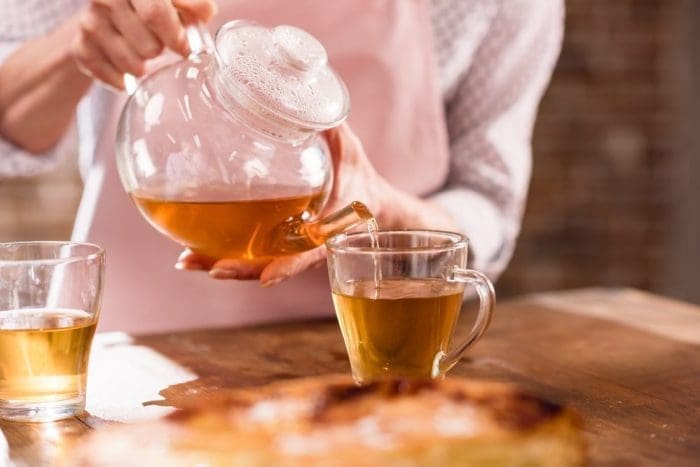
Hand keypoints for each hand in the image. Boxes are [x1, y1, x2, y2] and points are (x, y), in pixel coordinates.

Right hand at [71, 0, 216, 88]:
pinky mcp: (79, 47)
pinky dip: (124, 79)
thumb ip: (192, 4)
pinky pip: (113, 78)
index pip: (155, 13)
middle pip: (148, 47)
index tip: (185, 48)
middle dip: (159, 51)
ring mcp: (89, 23)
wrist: (109, 9)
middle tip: (157, 43)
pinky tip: (126, 67)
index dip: (176, 36)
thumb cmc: (151, 4)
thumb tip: (205, 12)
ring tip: (141, 52)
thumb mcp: (174, 0)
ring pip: (133, 67)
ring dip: (144, 66)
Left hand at [175, 123, 395, 285]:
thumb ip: (330, 128)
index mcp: (329, 231)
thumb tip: (307, 95)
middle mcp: (305, 245)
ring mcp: (288, 247)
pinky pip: (251, 250)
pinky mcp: (278, 241)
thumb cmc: (361, 178)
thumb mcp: (350, 152)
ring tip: (186, 260)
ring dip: (220, 263)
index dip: (287, 265)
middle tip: (201, 264)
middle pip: (269, 267)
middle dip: (237, 269)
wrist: (372, 205)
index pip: (308, 253)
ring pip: (254, 263)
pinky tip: (194, 247)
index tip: (265, 276)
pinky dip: (225, 250)